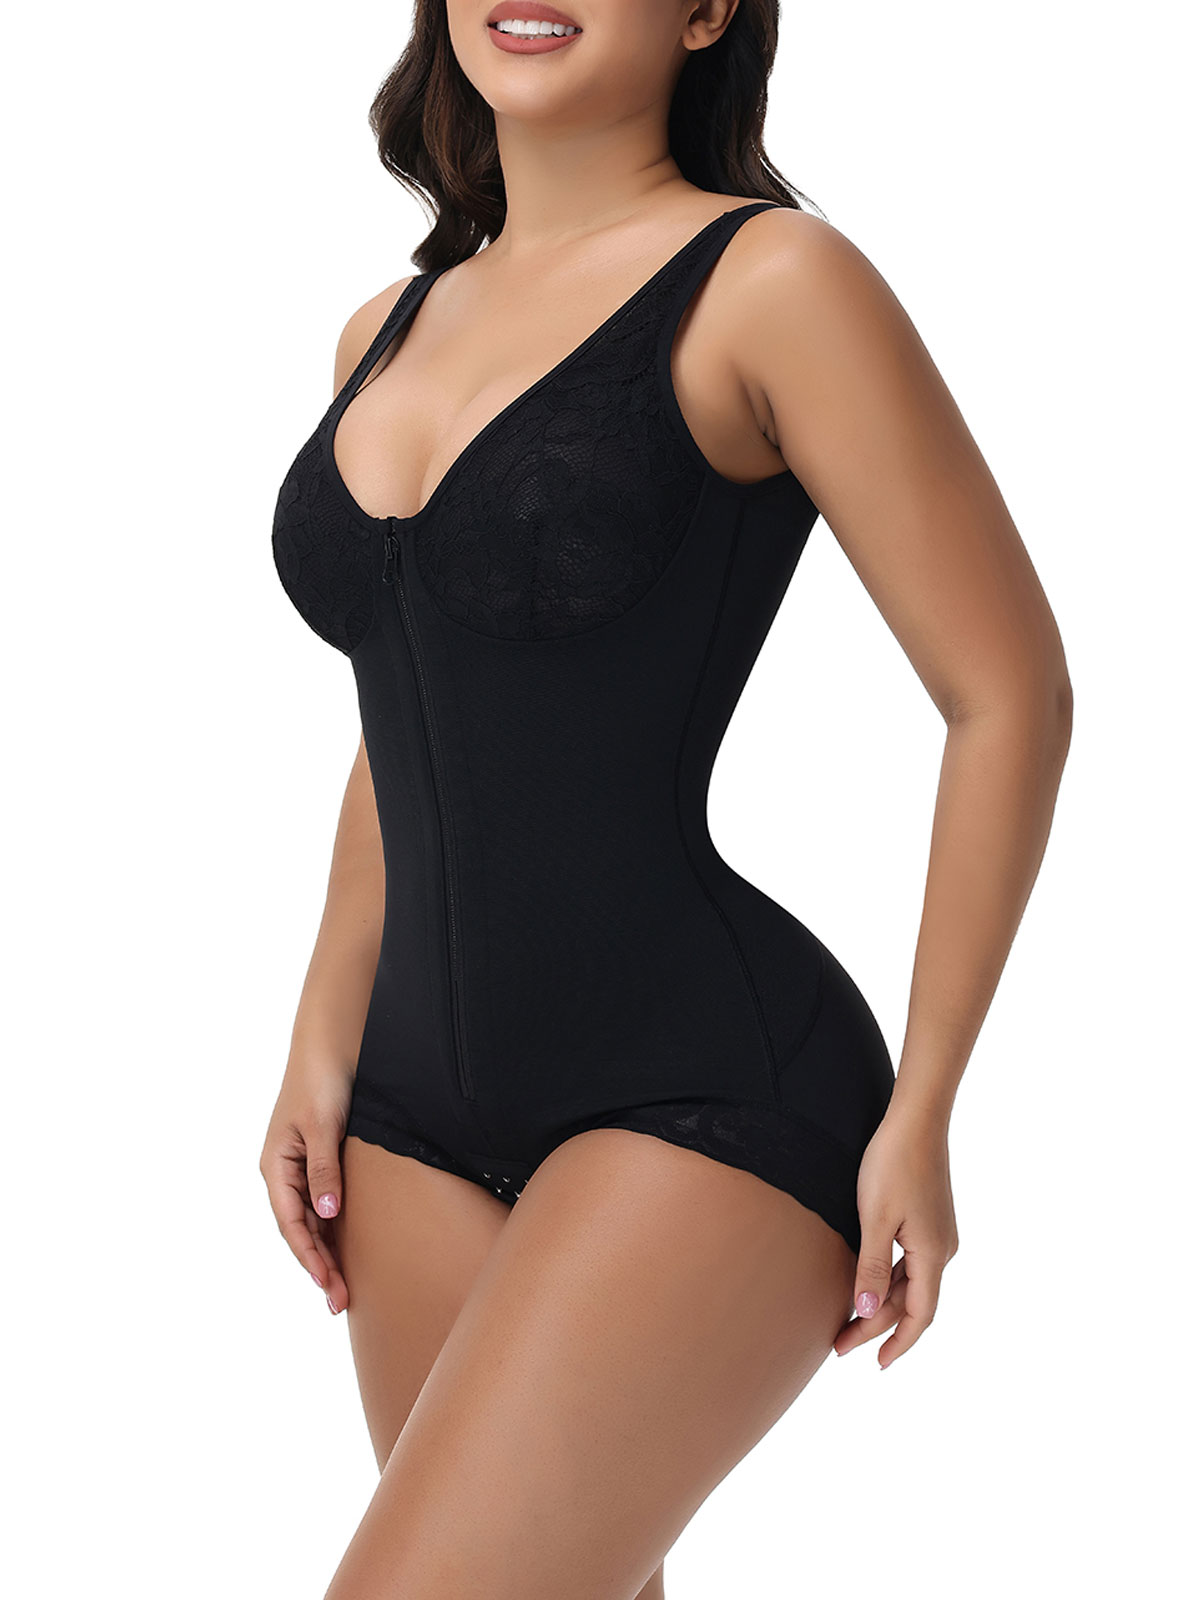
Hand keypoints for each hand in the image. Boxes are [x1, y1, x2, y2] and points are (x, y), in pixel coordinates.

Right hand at [259, 1060, 354, 1313]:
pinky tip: (345, 1248)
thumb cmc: (321, 1082)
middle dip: (318, 1267)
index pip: (291, 1225)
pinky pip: (320, 1204)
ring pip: (310, 1221)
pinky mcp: (316, 1161)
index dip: (310, 1258)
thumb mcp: (324, 1127)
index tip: (328, 1286)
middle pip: (299, 1230)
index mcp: (276, 1167)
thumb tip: (326, 1216)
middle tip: (339, 1303)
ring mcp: (298, 1169)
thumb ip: (324, 1171)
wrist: (327, 1046)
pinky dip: (331, 1229)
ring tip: (343, 1288)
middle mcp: (282, 1173)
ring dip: (325, 1252)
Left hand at [833, 1101, 958, 1367]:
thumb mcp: (875, 1218)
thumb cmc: (892, 1164)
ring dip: (882, 1303)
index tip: (876, 1364)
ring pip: (910, 1281)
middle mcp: (942, 1249)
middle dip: (877, 1325)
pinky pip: (910, 1262)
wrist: (915, 1120)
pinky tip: (868, 1281)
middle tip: (839, 1343)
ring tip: (849, 1320)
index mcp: (933, 1254)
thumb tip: (866, 1310)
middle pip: (912, 1301)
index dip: (899, 1343)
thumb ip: (871, 1266)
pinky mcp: (929, 1219)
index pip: (919, 1315)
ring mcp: (937, 1233)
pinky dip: (889, 1279)